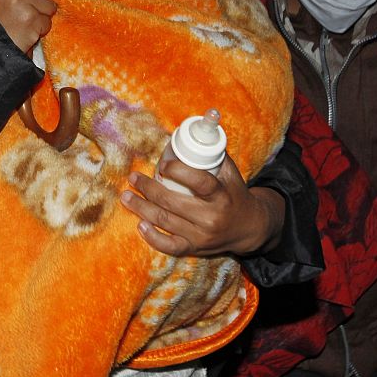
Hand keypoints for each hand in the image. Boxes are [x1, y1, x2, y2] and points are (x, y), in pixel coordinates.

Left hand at [120, 154, 284, 257]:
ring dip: (142, 209)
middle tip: (134, 178)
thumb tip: (197, 127)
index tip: (162, 163)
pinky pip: (171, 247)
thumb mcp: (230, 172)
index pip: (199, 182)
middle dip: (148, 189)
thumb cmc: (235, 193)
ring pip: (166, 223)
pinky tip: (140, 225)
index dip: (178, 171)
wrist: (249, 228)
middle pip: (173, 203)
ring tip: (127, 196)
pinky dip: (153, 238)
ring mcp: (202, 236)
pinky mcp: (195, 249)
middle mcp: (211, 218)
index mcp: (222, 195)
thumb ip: (213, 152)